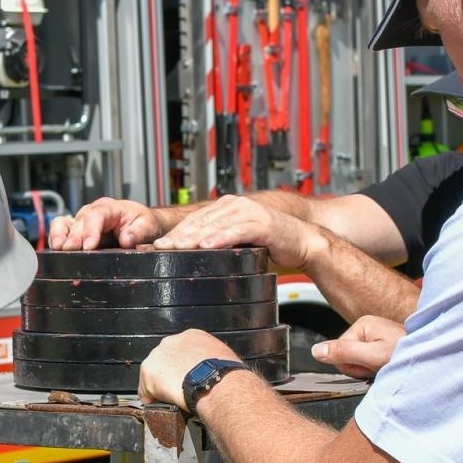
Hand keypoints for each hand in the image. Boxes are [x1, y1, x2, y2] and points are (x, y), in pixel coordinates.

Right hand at [46, 198, 164, 249]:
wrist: (143, 225)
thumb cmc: (144, 223)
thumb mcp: (148, 225)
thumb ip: (139, 232)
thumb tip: (127, 239)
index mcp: (110, 207)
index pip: (97, 215)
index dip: (91, 230)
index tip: (89, 245)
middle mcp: (92, 212)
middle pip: (79, 221)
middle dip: (73, 236)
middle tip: (69, 249)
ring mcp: (82, 221)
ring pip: (64, 222)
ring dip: (59, 234)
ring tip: (57, 247)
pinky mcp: (77, 232)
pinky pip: (61, 231)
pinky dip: (56, 238)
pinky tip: (54, 249)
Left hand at [138, 329, 239, 410]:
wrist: (217, 383)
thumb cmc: (225, 374)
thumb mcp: (222, 358)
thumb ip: (211, 359)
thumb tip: (213, 371)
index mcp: (191, 336)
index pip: (180, 351)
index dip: (182, 365)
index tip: (185, 376)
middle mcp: (171, 341)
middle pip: (163, 360)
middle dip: (169, 374)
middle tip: (178, 388)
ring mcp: (158, 356)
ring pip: (152, 374)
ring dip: (159, 386)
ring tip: (170, 399)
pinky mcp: (149, 373)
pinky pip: (145, 391)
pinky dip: (151, 399)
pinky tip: (160, 406)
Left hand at [151, 195, 323, 270]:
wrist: (304, 243)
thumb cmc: (273, 245)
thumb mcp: (240, 242)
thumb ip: (221, 243)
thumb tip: (195, 256)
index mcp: (228, 208)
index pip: (196, 220)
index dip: (176, 232)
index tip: (158, 245)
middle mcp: (236, 206)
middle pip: (201, 221)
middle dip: (179, 235)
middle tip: (160, 248)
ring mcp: (249, 212)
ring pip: (215, 225)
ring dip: (194, 237)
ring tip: (177, 247)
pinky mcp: (261, 223)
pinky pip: (237, 230)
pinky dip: (221, 238)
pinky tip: (208, 245)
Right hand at [310, 315, 405, 378]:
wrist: (435, 360)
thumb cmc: (409, 356)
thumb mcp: (373, 357)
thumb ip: (344, 353)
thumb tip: (316, 351)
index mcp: (362, 325)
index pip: (338, 352)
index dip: (352, 366)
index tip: (371, 366)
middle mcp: (367, 327)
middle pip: (346, 356)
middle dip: (361, 368)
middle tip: (380, 367)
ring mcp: (375, 336)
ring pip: (356, 361)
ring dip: (370, 369)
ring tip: (387, 366)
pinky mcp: (381, 346)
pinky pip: (367, 362)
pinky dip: (377, 368)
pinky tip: (388, 366)